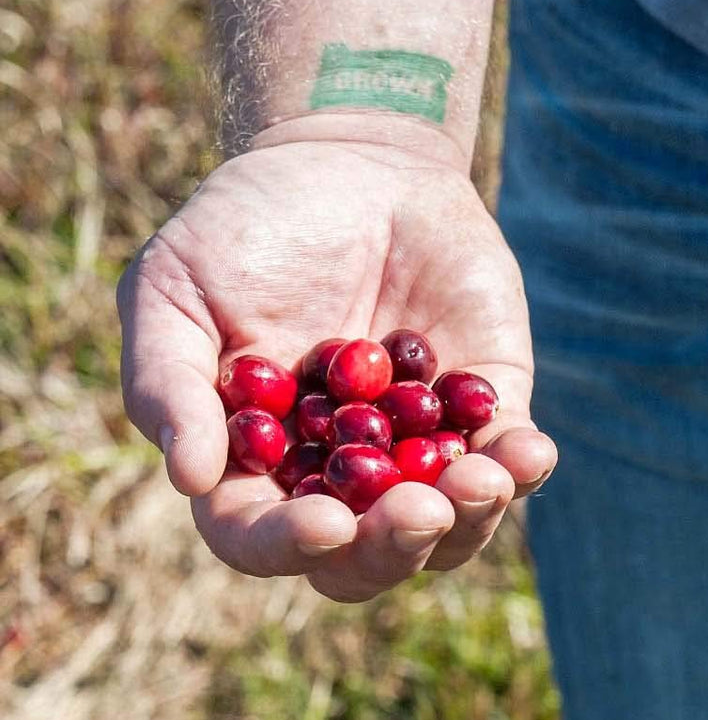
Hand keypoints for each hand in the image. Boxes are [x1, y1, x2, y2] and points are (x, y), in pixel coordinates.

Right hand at [117, 115, 556, 601]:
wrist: (349, 162)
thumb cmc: (245, 228)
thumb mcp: (173, 289)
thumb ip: (168, 381)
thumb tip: (191, 477)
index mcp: (257, 463)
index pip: (260, 536)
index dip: (288, 546)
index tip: (327, 524)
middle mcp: (338, 473)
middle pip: (365, 557)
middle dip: (392, 548)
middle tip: (418, 510)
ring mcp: (416, 448)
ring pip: (450, 528)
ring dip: (470, 519)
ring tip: (483, 480)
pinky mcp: (485, 406)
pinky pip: (510, 458)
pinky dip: (523, 467)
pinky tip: (528, 452)